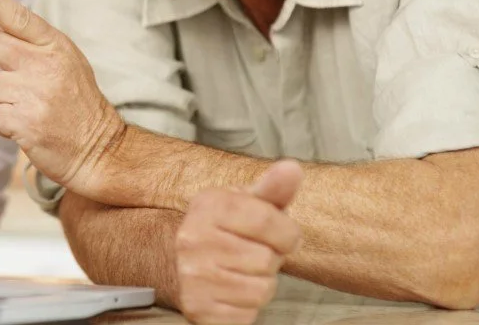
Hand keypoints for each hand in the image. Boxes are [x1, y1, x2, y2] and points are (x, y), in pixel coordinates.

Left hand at [0, 0, 125, 195]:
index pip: (18, 16)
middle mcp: (46, 64)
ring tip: (10, 110)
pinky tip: (17, 128)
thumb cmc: (77, 104)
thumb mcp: (63, 62)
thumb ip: (30, 42)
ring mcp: (37, 93)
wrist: (100, 150)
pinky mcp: (26, 123)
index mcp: (56, 45)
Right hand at [175, 160, 303, 324]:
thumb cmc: (226, 229)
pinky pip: (247, 316)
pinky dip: (247, 308)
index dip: (286, 232)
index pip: (268, 220)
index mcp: (208, 206)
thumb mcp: (247, 203)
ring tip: (243, 272)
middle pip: (266, 258)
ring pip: (260, 290)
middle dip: (270, 259)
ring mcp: (192, 276)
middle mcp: (193, 239)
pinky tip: (232, 292)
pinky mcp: (197, 309)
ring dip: (260, 285)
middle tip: (252, 253)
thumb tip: (292, 169)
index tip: (280, 235)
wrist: (186, 260)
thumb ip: (273, 189)